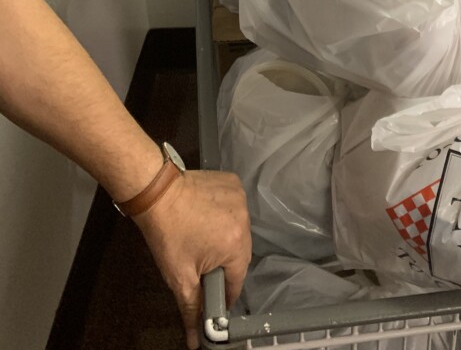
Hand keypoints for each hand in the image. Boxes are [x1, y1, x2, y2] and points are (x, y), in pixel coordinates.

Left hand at [135, 169, 250, 348]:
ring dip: (225, 236)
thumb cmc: (168, 234)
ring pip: (238, 229)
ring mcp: (240, 200)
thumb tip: (195, 340)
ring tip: (202, 236)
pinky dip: (225, 213)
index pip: (238, 279)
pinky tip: (207, 215)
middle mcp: (244, 221)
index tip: (212, 291)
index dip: (224, 291)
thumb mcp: (179, 277)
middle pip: (240, 254)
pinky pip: (235, 207)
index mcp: (235, 246)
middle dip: (223, 262)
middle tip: (202, 263)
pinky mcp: (234, 184)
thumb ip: (192, 309)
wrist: (157, 193)